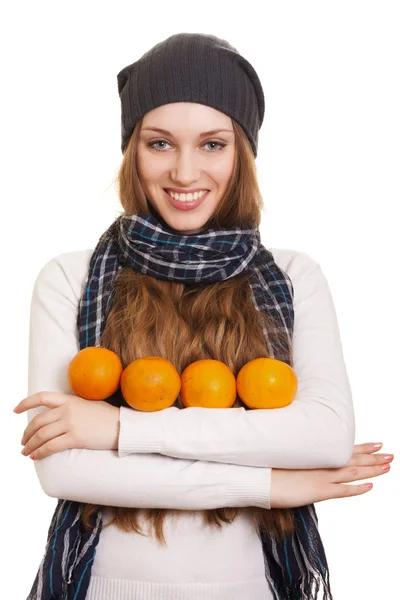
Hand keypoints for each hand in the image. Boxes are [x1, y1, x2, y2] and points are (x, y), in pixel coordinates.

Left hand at [15, 391, 119, 459]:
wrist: (123, 426)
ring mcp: (71, 423)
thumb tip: (58, 416)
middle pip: (38, 420)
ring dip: (30, 445)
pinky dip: (40, 452)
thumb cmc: (108, 417)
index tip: (15, 410)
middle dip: (27, 432)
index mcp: (70, 399)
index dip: (26, 403)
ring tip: (26, 451)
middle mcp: (68, 410)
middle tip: (23, 441)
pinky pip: (51, 446)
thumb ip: (72, 407)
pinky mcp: (75, 438)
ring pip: (41, 435)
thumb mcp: (89, 404)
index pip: (42, 397)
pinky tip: (35, 456)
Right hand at [270, 442, 393, 507]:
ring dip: (372, 470)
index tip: (376, 444)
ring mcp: (322, 477)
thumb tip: (306, 454)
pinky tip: (370, 486)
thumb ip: (301, 454)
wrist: (259, 476)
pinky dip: (358, 489)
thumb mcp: (287, 455)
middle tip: (390, 454)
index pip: (344, 449)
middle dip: (373, 457)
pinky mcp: (318, 491)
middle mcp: (322, 464)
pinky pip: (343, 491)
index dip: (362, 447)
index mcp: (316, 454)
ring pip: (353, 472)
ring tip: (388, 466)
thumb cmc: (268, 465)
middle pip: (353, 459)